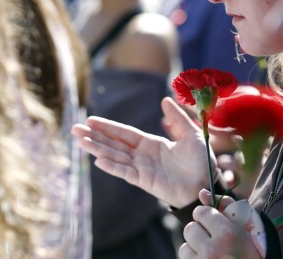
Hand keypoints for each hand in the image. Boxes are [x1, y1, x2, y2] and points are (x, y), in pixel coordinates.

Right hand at [71, 97, 214, 207]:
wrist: (207, 184)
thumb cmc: (200, 161)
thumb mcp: (190, 134)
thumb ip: (177, 118)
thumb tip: (165, 99)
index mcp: (151, 144)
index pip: (124, 133)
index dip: (108, 127)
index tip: (90, 120)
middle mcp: (142, 156)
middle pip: (113, 144)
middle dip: (94, 136)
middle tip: (74, 129)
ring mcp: (142, 169)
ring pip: (115, 157)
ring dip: (97, 149)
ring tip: (80, 141)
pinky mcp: (145, 181)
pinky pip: (126, 173)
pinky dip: (113, 167)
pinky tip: (98, 161)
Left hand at [179, 191, 262, 258]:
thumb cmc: (251, 249)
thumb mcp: (245, 224)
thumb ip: (225, 204)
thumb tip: (202, 193)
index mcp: (226, 233)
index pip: (201, 212)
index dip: (206, 214)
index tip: (212, 221)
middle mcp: (212, 250)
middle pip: (190, 228)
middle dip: (200, 231)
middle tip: (213, 238)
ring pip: (185, 246)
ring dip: (195, 247)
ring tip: (211, 252)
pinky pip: (185, 258)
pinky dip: (194, 257)